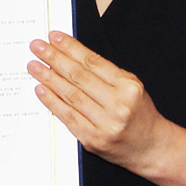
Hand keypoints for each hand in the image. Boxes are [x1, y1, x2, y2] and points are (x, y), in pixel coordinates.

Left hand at [29, 31, 168, 170]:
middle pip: (79, 77)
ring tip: (34, 66)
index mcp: (128, 86)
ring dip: (49, 78)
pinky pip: (68, 117)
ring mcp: (105, 124)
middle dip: (55, 59)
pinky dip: (52, 102)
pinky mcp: (93, 140)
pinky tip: (41, 90)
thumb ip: (105, 74)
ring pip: (71, 95)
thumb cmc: (138, 114)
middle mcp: (118, 105)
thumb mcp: (131, 87)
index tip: (54, 37)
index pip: (93, 62)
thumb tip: (71, 55)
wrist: (151, 148)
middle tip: (37, 47)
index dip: (71, 47)